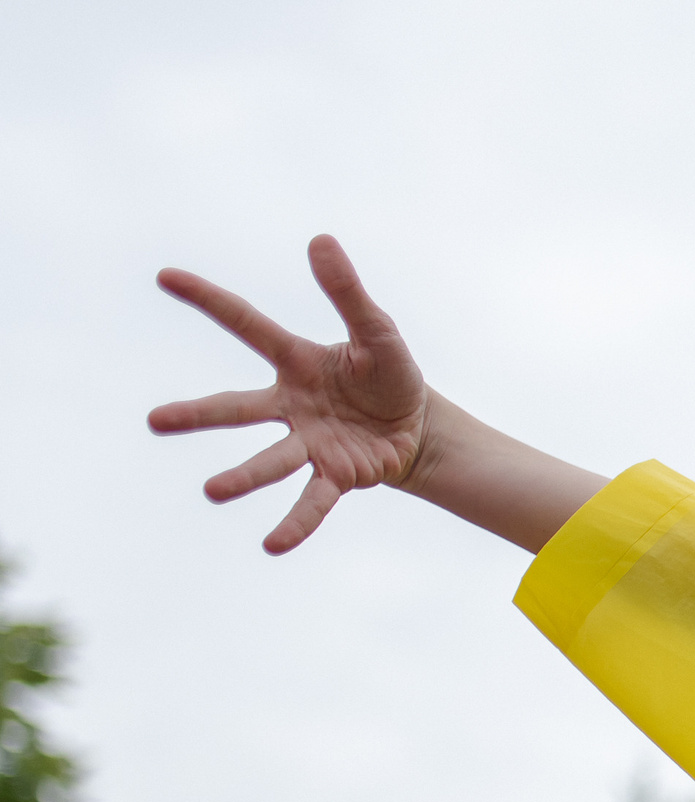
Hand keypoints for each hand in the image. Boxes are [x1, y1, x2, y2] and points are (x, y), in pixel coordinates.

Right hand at [150, 235, 427, 554]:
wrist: (419, 427)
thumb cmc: (390, 375)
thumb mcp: (378, 331)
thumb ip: (348, 293)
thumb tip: (320, 240)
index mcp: (297, 362)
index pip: (245, 323)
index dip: (207, 299)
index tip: (165, 276)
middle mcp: (291, 405)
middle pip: (237, 409)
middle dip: (198, 416)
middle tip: (154, 422)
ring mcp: (310, 443)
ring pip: (269, 461)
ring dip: (242, 477)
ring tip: (212, 491)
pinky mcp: (336, 475)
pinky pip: (312, 501)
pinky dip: (295, 523)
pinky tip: (273, 546)